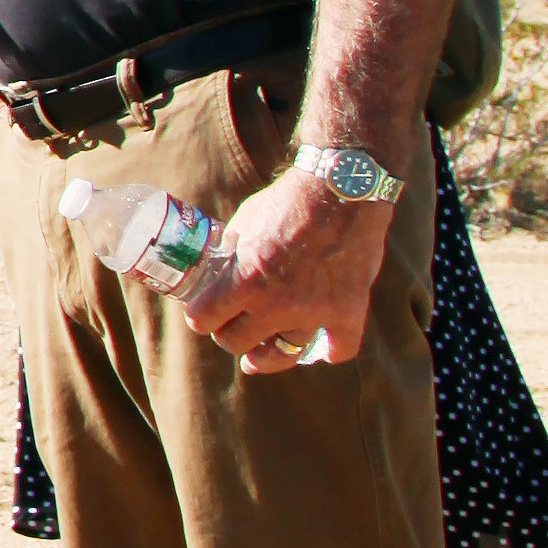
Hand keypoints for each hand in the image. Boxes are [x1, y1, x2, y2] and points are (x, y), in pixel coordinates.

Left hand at [177, 165, 393, 374]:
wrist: (343, 188)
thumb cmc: (288, 200)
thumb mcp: (245, 221)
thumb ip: (231, 252)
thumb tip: (216, 269)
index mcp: (246, 279)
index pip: (204, 320)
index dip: (199, 317)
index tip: (202, 315)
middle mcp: (278, 304)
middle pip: (237, 343)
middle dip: (228, 335)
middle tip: (230, 328)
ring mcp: (315, 312)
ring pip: (282, 355)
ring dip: (267, 356)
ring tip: (258, 359)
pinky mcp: (348, 312)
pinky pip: (340, 349)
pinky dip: (331, 351)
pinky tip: (324, 351)